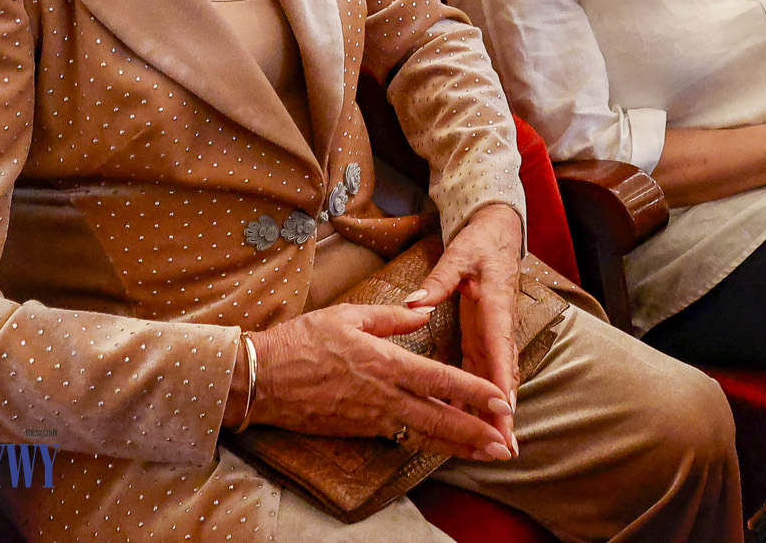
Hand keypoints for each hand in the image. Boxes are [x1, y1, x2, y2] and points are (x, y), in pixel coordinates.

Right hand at [245, 300, 513, 458]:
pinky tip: (446, 450)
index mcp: (385, 363)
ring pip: (423, 436)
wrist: (259, 380)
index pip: (439, 379)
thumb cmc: (301, 341)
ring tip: (487, 454)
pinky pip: (401, 440)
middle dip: (476, 432)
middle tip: (507, 444)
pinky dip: (428, 446)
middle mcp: (383, 396)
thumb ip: (390, 317)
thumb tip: (424, 312)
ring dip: (458, 446)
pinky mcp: (358, 431)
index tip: (500, 400)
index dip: (473, 392)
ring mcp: (371, 418)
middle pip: (439, 418)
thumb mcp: (348, 315)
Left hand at [403, 202, 526, 451]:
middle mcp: (499, 326)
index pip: (499, 346)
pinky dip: (485, 401)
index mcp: (495, 305)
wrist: (499, 232)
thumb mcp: (460, 255)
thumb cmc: (481, 243)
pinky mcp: (486, 338)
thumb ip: (438, 281)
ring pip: (497, 379)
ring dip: (499, 413)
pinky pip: (486, 373)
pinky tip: (478, 425)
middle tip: (506, 445)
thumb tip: (414, 303)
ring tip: (499, 447)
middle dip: (505, 412)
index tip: (504, 408)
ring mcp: (494, 334)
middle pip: (503, 374)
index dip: (502, 379)